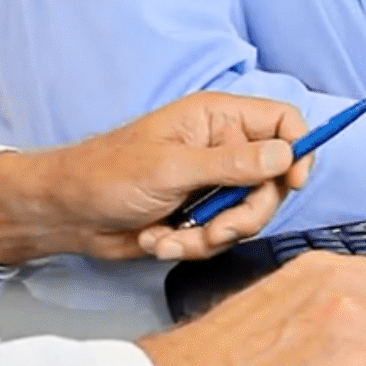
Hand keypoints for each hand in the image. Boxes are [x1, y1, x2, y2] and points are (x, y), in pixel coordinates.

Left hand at [0, 91, 312, 264]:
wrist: (67, 215)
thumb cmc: (105, 175)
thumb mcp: (171, 169)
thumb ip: (232, 164)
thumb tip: (285, 155)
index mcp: (216, 119)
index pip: (282, 122)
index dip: (297, 150)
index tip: (293, 183)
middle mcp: (220, 148)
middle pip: (273, 181)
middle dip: (246, 214)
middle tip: (217, 228)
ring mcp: (211, 184)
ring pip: (247, 217)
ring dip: (212, 236)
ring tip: (172, 235)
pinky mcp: (199, 216)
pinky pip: (221, 239)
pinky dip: (191, 246)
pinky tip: (159, 239)